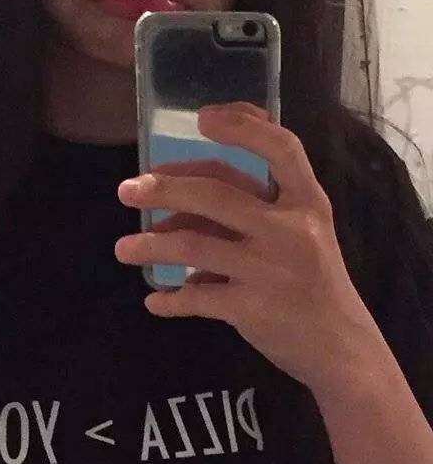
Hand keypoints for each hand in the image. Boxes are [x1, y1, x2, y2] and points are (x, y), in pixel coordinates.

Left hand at [115, 102, 384, 392]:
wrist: (340, 347)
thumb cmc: (313, 282)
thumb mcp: (300, 233)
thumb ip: (253, 207)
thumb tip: (177, 202)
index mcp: (307, 202)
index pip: (280, 148)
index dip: (242, 127)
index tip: (202, 117)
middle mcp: (291, 229)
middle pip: (216, 194)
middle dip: (164, 188)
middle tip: (126, 191)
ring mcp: (271, 270)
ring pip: (194, 246)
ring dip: (150, 245)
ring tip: (123, 249)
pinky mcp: (253, 309)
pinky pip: (196, 298)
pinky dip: (169, 300)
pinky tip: (155, 302)